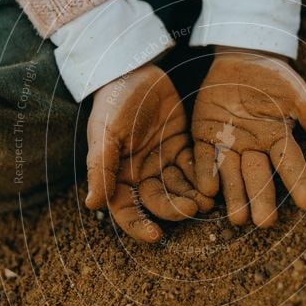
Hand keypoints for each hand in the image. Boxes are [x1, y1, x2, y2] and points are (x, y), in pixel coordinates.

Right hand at [85, 63, 211, 241]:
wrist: (134, 70)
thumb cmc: (113, 103)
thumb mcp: (104, 134)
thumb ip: (100, 168)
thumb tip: (93, 204)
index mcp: (118, 175)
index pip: (127, 210)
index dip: (139, 225)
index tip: (155, 235)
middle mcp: (141, 173)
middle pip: (158, 201)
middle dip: (175, 208)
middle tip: (192, 209)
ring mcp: (162, 161)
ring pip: (179, 188)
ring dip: (192, 197)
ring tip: (206, 201)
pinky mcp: (181, 147)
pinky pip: (194, 167)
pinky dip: (203, 175)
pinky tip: (213, 181)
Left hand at [192, 47, 305, 226]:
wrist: (242, 58)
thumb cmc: (275, 79)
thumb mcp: (298, 96)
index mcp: (278, 140)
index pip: (291, 164)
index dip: (299, 183)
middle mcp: (254, 148)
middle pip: (259, 176)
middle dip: (262, 199)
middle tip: (266, 223)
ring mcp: (229, 144)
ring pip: (231, 173)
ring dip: (234, 194)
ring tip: (237, 219)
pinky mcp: (205, 135)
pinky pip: (203, 156)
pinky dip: (205, 171)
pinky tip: (207, 189)